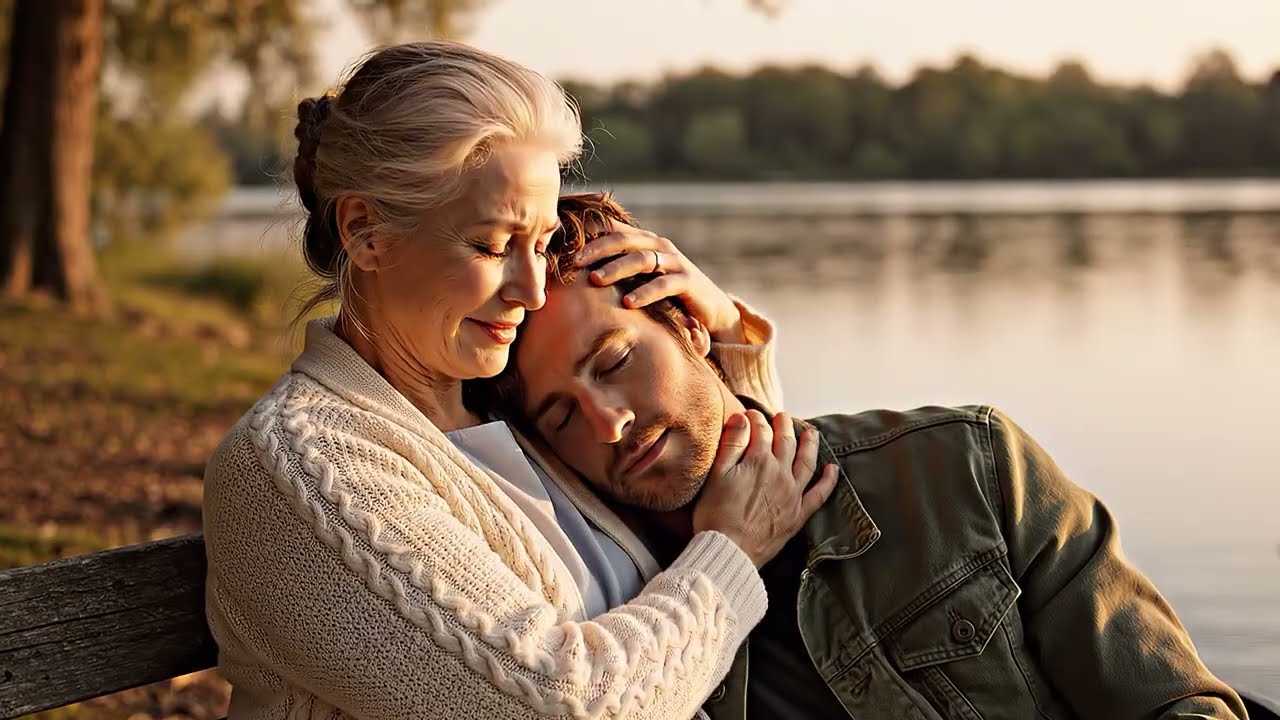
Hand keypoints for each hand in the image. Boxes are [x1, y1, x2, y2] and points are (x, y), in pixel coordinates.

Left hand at [573, 220, 747, 343]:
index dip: (589, 235)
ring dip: (616, 269)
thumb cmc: (666, 293)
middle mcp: (659, 246)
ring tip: (595, 280)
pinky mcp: (688, 282)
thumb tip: (576, 271)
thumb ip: (616, 270)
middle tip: (574, 261)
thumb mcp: (640, 279)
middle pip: (624, 240)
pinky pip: (665, 284)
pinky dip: (646, 293)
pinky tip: (629, 303)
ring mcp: (675, 262)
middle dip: (597, 249)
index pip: (613, 231)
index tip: (563, 245)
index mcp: (644, 242)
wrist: (709, 307)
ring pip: (642, 258)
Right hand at [692, 410, 838, 567]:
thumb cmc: (716, 515)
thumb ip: (731, 444)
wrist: (730, 551)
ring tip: (811, 432)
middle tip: (782, 416)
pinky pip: (819, 494)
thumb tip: (742, 418)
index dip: (755, 419)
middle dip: (784, 425)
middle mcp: (780, 473)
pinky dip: (828, 480)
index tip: (750, 414)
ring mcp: (793, 494)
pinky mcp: (798, 514)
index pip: (761, 431)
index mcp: (758, 461)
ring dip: (810, 444)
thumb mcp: (716, 475)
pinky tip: (832, 469)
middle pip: (786, 441)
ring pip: (806, 461)